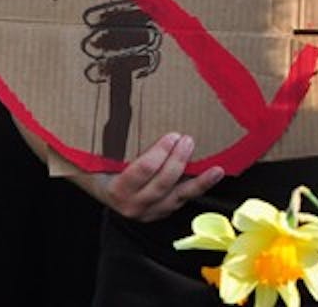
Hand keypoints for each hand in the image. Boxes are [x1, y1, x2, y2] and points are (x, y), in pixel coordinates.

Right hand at [97, 132, 223, 222]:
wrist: (102, 189)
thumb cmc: (102, 167)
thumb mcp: (102, 156)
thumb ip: (112, 140)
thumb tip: (118, 106)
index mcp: (116, 189)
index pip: (142, 171)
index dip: (159, 154)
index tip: (172, 136)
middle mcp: (133, 204)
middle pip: (162, 183)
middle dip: (178, 160)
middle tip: (188, 140)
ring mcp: (150, 211)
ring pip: (178, 196)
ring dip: (199, 182)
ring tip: (216, 170)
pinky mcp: (163, 211)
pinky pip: (184, 199)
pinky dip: (199, 188)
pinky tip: (212, 177)